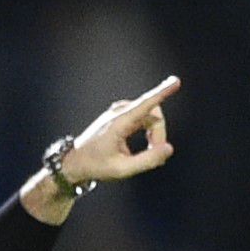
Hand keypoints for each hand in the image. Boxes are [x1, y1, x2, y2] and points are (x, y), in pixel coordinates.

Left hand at [25, 75, 181, 219]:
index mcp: (118, 123)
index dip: (162, 93)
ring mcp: (118, 112)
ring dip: (155, 134)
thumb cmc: (96, 166)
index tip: (175, 81)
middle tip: (157, 155)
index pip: (145, 104)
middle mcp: (119, 112)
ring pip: (150, 116)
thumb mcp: (122, 169)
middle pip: (153, 113)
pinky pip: (143, 117)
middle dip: (160, 133)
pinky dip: (149, 131)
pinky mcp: (120, 115)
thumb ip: (148, 160)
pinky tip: (147, 147)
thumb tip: (168, 148)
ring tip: (151, 154)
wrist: (74, 162)